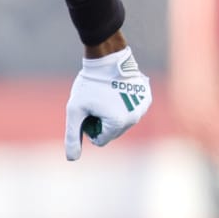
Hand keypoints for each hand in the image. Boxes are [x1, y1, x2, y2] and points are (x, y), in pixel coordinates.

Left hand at [64, 46, 150, 160]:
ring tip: (106, 97)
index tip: (87, 111)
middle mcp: (135, 118)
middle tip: (96, 103)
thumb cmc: (89, 84)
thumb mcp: (75, 110)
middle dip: (102, 122)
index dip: (89, 127)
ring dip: (113, 114)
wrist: (107, 58)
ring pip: (123, 121)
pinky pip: (132, 110)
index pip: (100, 140)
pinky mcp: (147, 98)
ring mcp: (143, 108)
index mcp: (118, 124)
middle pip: (113, 132)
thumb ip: (73, 135)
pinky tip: (117, 92)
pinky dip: (124, 105)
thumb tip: (71, 159)